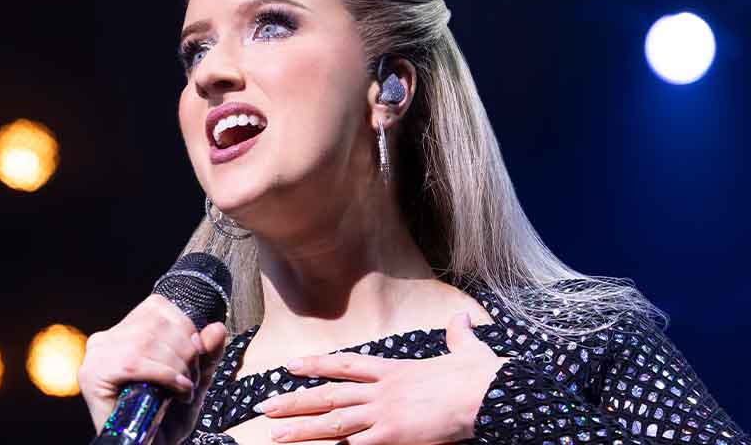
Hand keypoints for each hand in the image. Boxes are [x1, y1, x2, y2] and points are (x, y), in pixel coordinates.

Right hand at [78, 293, 227, 444]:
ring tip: (184, 390)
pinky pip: (136, 363)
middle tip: (192, 380)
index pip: (158, 308)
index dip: (185, 328)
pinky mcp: (93, 375)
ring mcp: (96, 356)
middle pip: (156, 325)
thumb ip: (207, 353)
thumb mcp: (195, 378)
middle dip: (186, 352)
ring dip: (177, 367)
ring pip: (147, 343)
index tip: (197, 356)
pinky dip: (165, 376)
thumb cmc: (167, 417)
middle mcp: (106, 339)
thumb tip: (217, 328)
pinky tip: (178, 392)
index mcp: (125, 331)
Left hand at [255, 312, 509, 444]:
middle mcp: (382, 391)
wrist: (486, 393)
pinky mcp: (393, 434)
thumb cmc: (481, 375)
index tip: (291, 365)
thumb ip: (458, 335)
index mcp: (394, 371)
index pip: (346, 366)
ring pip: (333, 421)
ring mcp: (385, 413)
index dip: (317, 365)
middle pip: (329, 395)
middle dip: (294, 401)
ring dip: (301, 428)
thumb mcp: (467, 350)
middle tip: (263, 406)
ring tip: (273, 433)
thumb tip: (462, 317)